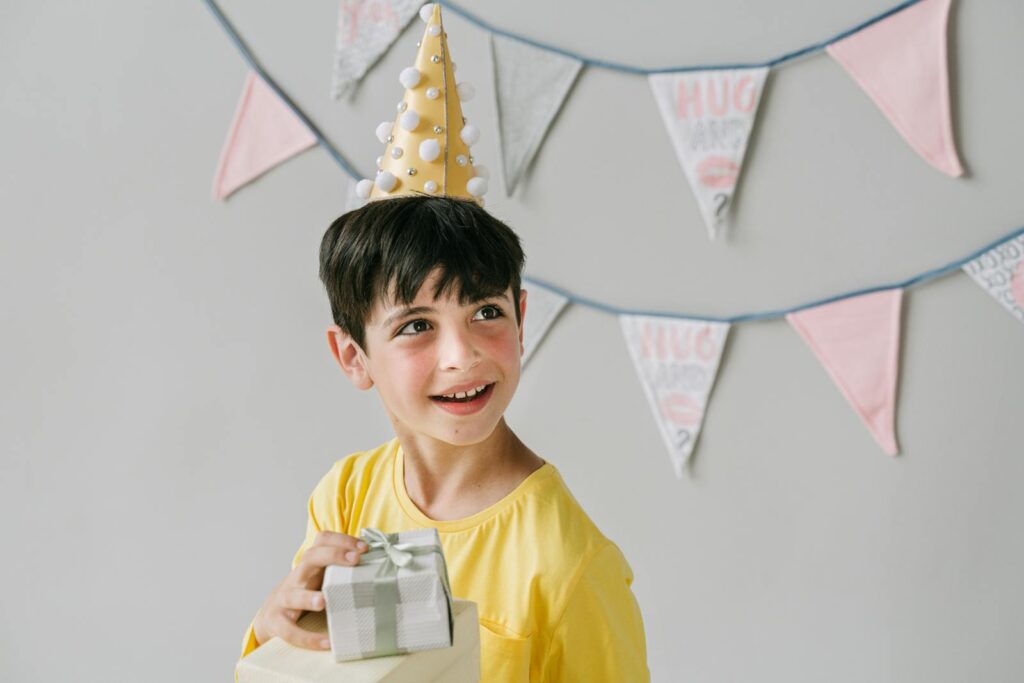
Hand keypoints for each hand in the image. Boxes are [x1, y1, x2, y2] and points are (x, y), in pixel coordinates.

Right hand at [252, 531, 368, 649]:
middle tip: (354, 560)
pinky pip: (290, 632)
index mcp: (310, 564)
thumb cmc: (306, 593)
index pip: (322, 540)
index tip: (364, 547)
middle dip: (332, 555)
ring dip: (308, 597)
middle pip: (310, 557)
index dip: (341, 540)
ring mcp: (285, 599)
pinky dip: (308, 639)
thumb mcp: (321, 577)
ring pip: (294, 594)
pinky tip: (327, 643)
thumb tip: (383, 568)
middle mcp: (297, 577)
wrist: (271, 614)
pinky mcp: (277, 622)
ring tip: (323, 602)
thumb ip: (343, 572)